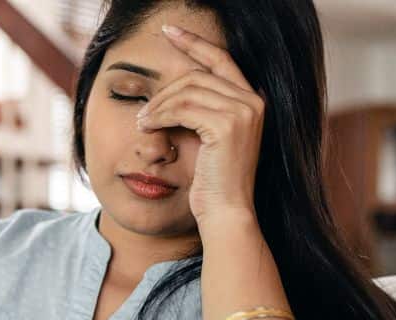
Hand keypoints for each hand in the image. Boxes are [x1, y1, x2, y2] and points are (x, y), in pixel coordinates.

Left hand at [136, 23, 263, 230]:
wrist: (226, 211)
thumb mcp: (205, 137)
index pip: (220, 59)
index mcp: (251, 101)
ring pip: (186, 90)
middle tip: (143, 114)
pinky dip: (160, 115)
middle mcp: (253, 101)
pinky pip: (182, 108)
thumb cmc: (212, 181)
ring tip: (143, 123)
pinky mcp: (228, 125)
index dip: (194, 42)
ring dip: (158, 106)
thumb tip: (167, 91)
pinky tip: (147, 127)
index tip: (168, 31)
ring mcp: (244, 112)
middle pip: (196, 75)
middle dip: (163, 92)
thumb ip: (196, 110)